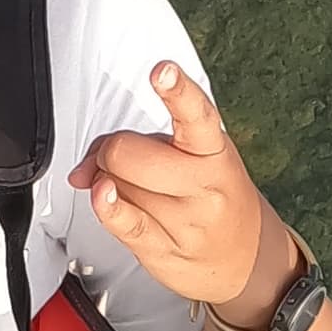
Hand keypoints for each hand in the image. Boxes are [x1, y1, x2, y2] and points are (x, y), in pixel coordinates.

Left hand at [72, 62, 281, 322]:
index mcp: (214, 149)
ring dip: (109, 182)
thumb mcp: (192, 159)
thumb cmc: (212, 197)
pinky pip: (124, 223)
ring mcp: (186, 221)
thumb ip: (139, 148)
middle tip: (117, 159)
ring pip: (121, 187)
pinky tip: (101, 194)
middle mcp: (204, 184)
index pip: (196, 114)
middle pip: (132, 154)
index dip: (177, 90)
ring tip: (129, 188)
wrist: (247, 259)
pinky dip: (105, 206)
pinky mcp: (165, 250)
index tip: (162, 71)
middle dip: (111, 151)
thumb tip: (84, 169)